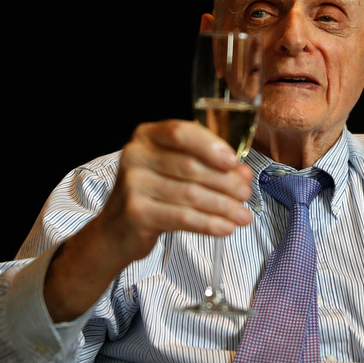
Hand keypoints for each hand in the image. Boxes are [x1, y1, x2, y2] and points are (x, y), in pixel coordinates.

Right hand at [98, 119, 253, 261]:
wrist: (117, 230)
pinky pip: (183, 217)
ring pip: (191, 194)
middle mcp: (135, 155)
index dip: (211, 146)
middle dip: (225, 182)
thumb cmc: (153, 194)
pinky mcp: (137, 213)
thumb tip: (243, 173)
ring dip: (223, 207)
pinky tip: (226, 228)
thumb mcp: (175, 172)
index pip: (181, 133)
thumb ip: (208, 167)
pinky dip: (209, 224)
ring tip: (243, 216)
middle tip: (246, 194)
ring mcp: (132, 185)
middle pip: (191, 166)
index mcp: (147, 136)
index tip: (234, 162)